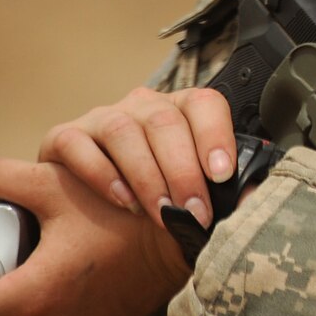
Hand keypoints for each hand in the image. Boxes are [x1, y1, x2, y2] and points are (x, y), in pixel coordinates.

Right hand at [38, 86, 235, 228]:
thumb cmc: (153, 192)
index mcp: (180, 110)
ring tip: (161, 212)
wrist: (90, 208)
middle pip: (164, 122)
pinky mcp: (63, 137)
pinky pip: (78, 146)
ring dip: (146, 175)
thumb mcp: (187, 187)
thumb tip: (252, 202)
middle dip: (183, 170)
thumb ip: (217, 189)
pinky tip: (122, 202)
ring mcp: (101, 118)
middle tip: (194, 212)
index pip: (204, 103)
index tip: (223, 175)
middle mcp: (141, 106)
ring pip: (124, 131)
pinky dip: (102, 175)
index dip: (215, 136)